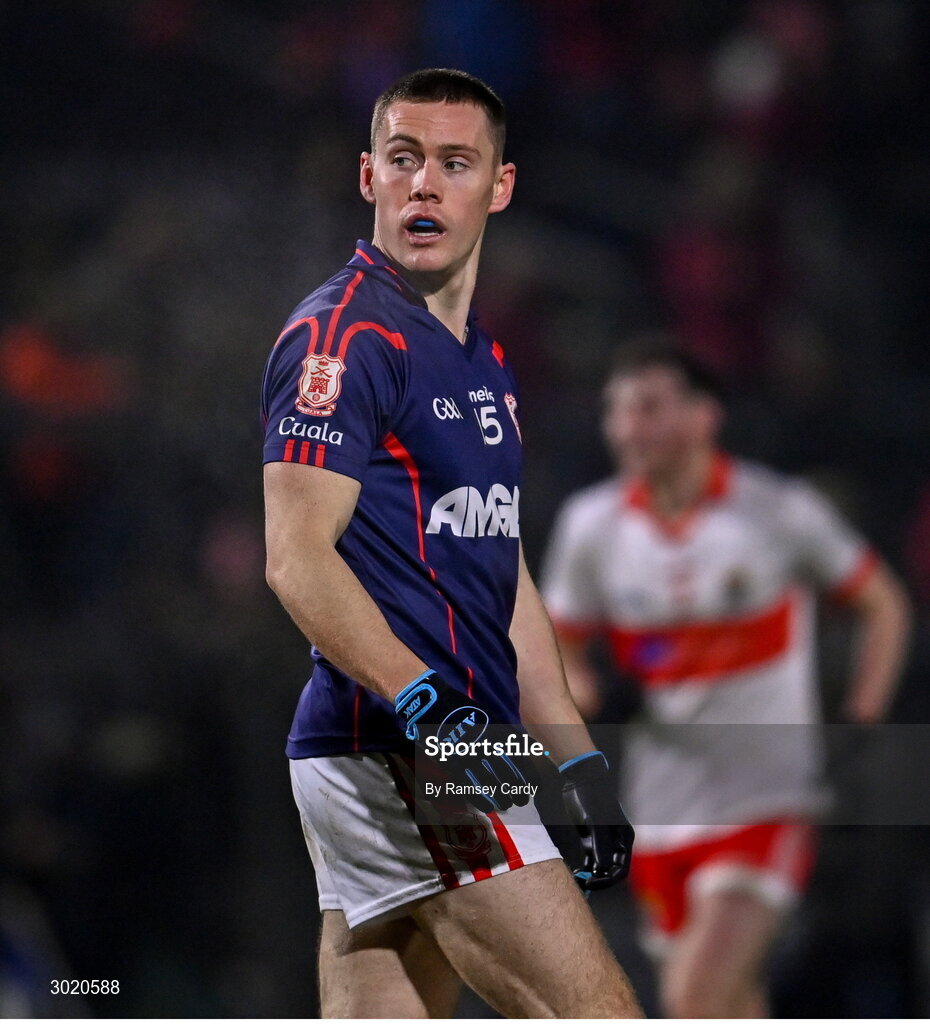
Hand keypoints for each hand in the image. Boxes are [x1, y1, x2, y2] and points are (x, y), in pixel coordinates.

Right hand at [394, 670, 532, 813]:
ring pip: (492, 783)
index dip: (529, 775)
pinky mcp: (455, 764)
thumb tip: (531, 748)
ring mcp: (471, 756)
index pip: (521, 758)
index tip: (534, 786)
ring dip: (502, 797)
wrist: (437, 706)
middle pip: (509, 774)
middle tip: (522, 801)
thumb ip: (510, 735)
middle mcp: (488, 746)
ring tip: (507, 805)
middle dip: (519, 790)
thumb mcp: (493, 719)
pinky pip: (471, 786)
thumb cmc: (467, 714)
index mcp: (499, 733)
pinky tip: (489, 806)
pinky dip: (482, 798)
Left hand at [560, 751, 633, 889]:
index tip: (592, 884)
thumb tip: (603, 869)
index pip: (621, 869)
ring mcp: (602, 841)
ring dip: (590, 877)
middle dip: (599, 880)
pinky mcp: (589, 838)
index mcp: (624, 839)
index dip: (608, 880)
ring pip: (599, 867)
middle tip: (582, 886)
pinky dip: (583, 868)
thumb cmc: (592, 797)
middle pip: (611, 871)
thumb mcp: (596, 822)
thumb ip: (600, 845)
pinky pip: (589, 860)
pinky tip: (573, 873)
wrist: (580, 777)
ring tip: (575, 882)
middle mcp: (616, 843)